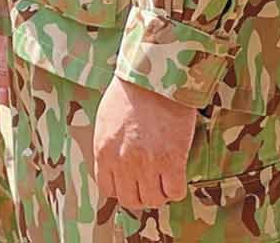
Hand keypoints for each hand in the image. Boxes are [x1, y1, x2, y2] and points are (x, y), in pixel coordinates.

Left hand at [91, 76, 195, 213]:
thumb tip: (115, 166)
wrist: (154, 79)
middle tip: (150, 181)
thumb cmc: (129, 93)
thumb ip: (108, 147)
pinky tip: (176, 173)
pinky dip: (176, 187)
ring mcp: (147, 164)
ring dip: (160, 192)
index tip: (131, 181)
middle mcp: (123, 162)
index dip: (121, 188)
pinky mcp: (171, 161)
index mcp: (103, 152)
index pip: (108, 189)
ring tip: (164, 177)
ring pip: (154, 200)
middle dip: (141, 193)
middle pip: (131, 200)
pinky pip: (174, 192)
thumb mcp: (106, 120)